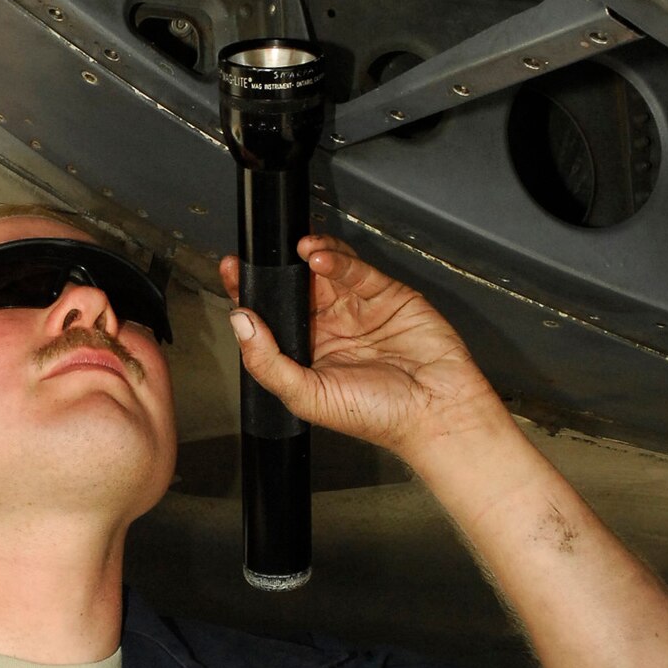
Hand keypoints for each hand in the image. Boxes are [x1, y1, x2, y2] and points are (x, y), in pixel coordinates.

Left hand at [221, 234, 504, 460]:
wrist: (435, 411)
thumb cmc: (378, 415)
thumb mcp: (308, 395)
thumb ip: (268, 362)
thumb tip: (241, 323)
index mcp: (309, 353)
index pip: (272, 316)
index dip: (252, 294)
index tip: (232, 272)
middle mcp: (332, 328)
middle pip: (297, 287)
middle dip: (279, 269)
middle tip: (263, 254)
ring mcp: (358, 309)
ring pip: (327, 272)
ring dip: (309, 258)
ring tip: (299, 251)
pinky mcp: (387, 294)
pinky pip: (358, 271)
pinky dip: (339, 260)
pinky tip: (321, 259)